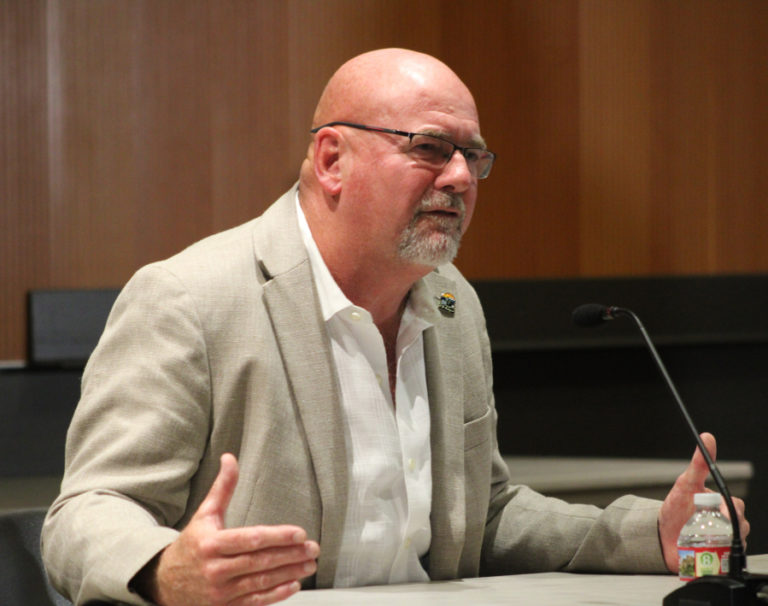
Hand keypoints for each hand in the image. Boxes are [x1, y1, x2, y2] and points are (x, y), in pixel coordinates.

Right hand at [141, 453, 319, 605]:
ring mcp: (220, 592)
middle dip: (290, 555)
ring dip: (289, 573)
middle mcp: (215, 569)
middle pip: (260, 562)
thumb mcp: (204, 514)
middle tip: (313, 549)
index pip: (250, 539)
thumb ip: (222, 488)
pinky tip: (293, 584)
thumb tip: (230, 458)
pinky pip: (255, 601)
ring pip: (260, 582)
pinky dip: (276, 594)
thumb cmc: (191, 545)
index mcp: (211, 544)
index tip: (300, 533)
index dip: (277, 536)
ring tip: (310, 564)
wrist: (164, 583)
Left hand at [657, 432, 748, 571]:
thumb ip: (698, 464)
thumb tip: (707, 438)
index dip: (729, 507)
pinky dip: (716, 559)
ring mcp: (725, 544)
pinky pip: (726, 563)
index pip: (736, 506)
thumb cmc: (676, 508)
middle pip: (740, 527)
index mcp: (723, 506)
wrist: (661, 536)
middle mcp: (728, 525)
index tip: (718, 508)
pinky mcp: (718, 561)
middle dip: (725, 526)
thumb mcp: (685, 484)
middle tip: (705, 524)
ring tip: (699, 537)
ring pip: (735, 545)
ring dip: (718, 542)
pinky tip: (702, 553)